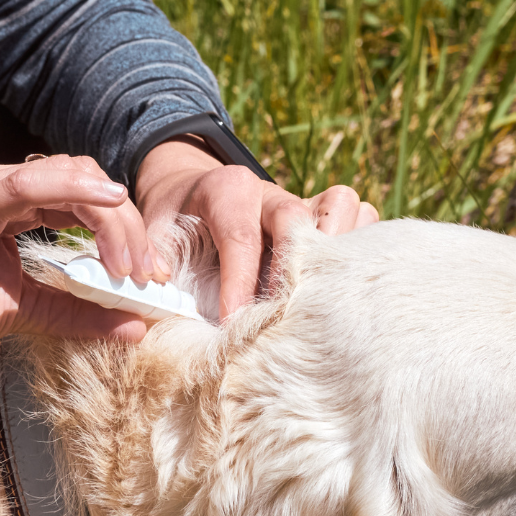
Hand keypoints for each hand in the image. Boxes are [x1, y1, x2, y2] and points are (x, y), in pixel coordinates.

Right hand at [0, 155, 157, 385]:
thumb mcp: (23, 313)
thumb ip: (76, 314)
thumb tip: (136, 326)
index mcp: (3, 204)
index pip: (79, 195)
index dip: (123, 227)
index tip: (150, 273)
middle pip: (82, 182)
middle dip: (126, 224)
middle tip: (149, 274)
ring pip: (65, 178)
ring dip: (111, 219)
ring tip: (132, 265)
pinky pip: (24, 186)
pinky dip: (72, 191)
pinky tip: (107, 203)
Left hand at [134, 137, 378, 316]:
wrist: (192, 194)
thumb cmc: (175, 224)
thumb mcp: (153, 237)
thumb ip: (154, 264)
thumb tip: (160, 302)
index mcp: (226, 190)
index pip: (241, 237)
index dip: (239, 284)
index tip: (233, 325)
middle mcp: (270, 192)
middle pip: (299, 217)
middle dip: (294, 269)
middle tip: (284, 315)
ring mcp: (303, 201)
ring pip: (342, 205)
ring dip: (338, 250)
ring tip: (322, 295)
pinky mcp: (325, 215)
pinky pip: (362, 217)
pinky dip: (360, 246)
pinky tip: (341, 285)